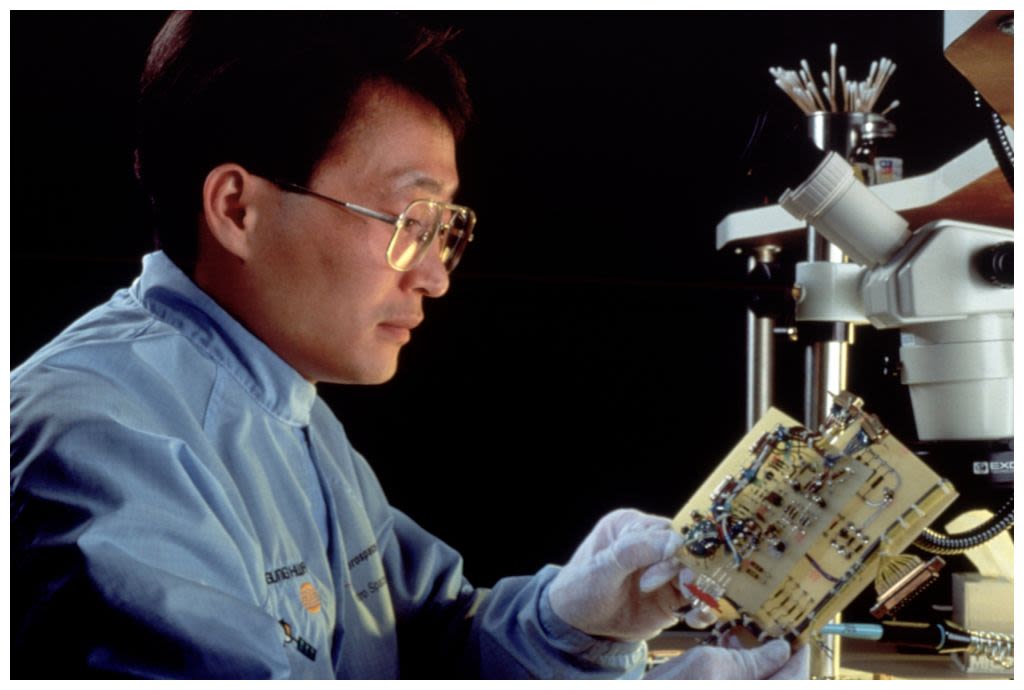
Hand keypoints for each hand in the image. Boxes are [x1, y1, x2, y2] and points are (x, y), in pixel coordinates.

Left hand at [548, 508, 698, 641]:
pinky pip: (696, 598)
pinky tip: (696, 618)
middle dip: (688, 571)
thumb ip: (634, 552)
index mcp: (631, 527)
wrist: (578, 626)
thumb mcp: (602, 569)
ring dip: (700, 589)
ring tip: (693, 605)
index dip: (670, 551)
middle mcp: (651, 545)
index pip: (665, 530)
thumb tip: (673, 541)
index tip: (661, 574)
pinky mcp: (671, 596)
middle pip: (686, 551)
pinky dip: (702, 608)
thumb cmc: (581, 590)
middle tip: (682, 588)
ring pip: (696, 574)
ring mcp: (664, 571)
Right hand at [645, 640, 809, 679]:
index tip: (800, 634)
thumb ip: (751, 659)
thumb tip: (781, 649)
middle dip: (778, 653)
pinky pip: (740, 683)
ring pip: (759, 680)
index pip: (795, 677)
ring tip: (746, 632)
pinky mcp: (718, 689)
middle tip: (774, 627)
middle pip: (779, 679)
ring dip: (757, 659)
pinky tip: (726, 645)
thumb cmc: (672, 688)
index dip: (800, 654)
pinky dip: (740, 668)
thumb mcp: (711, 663)